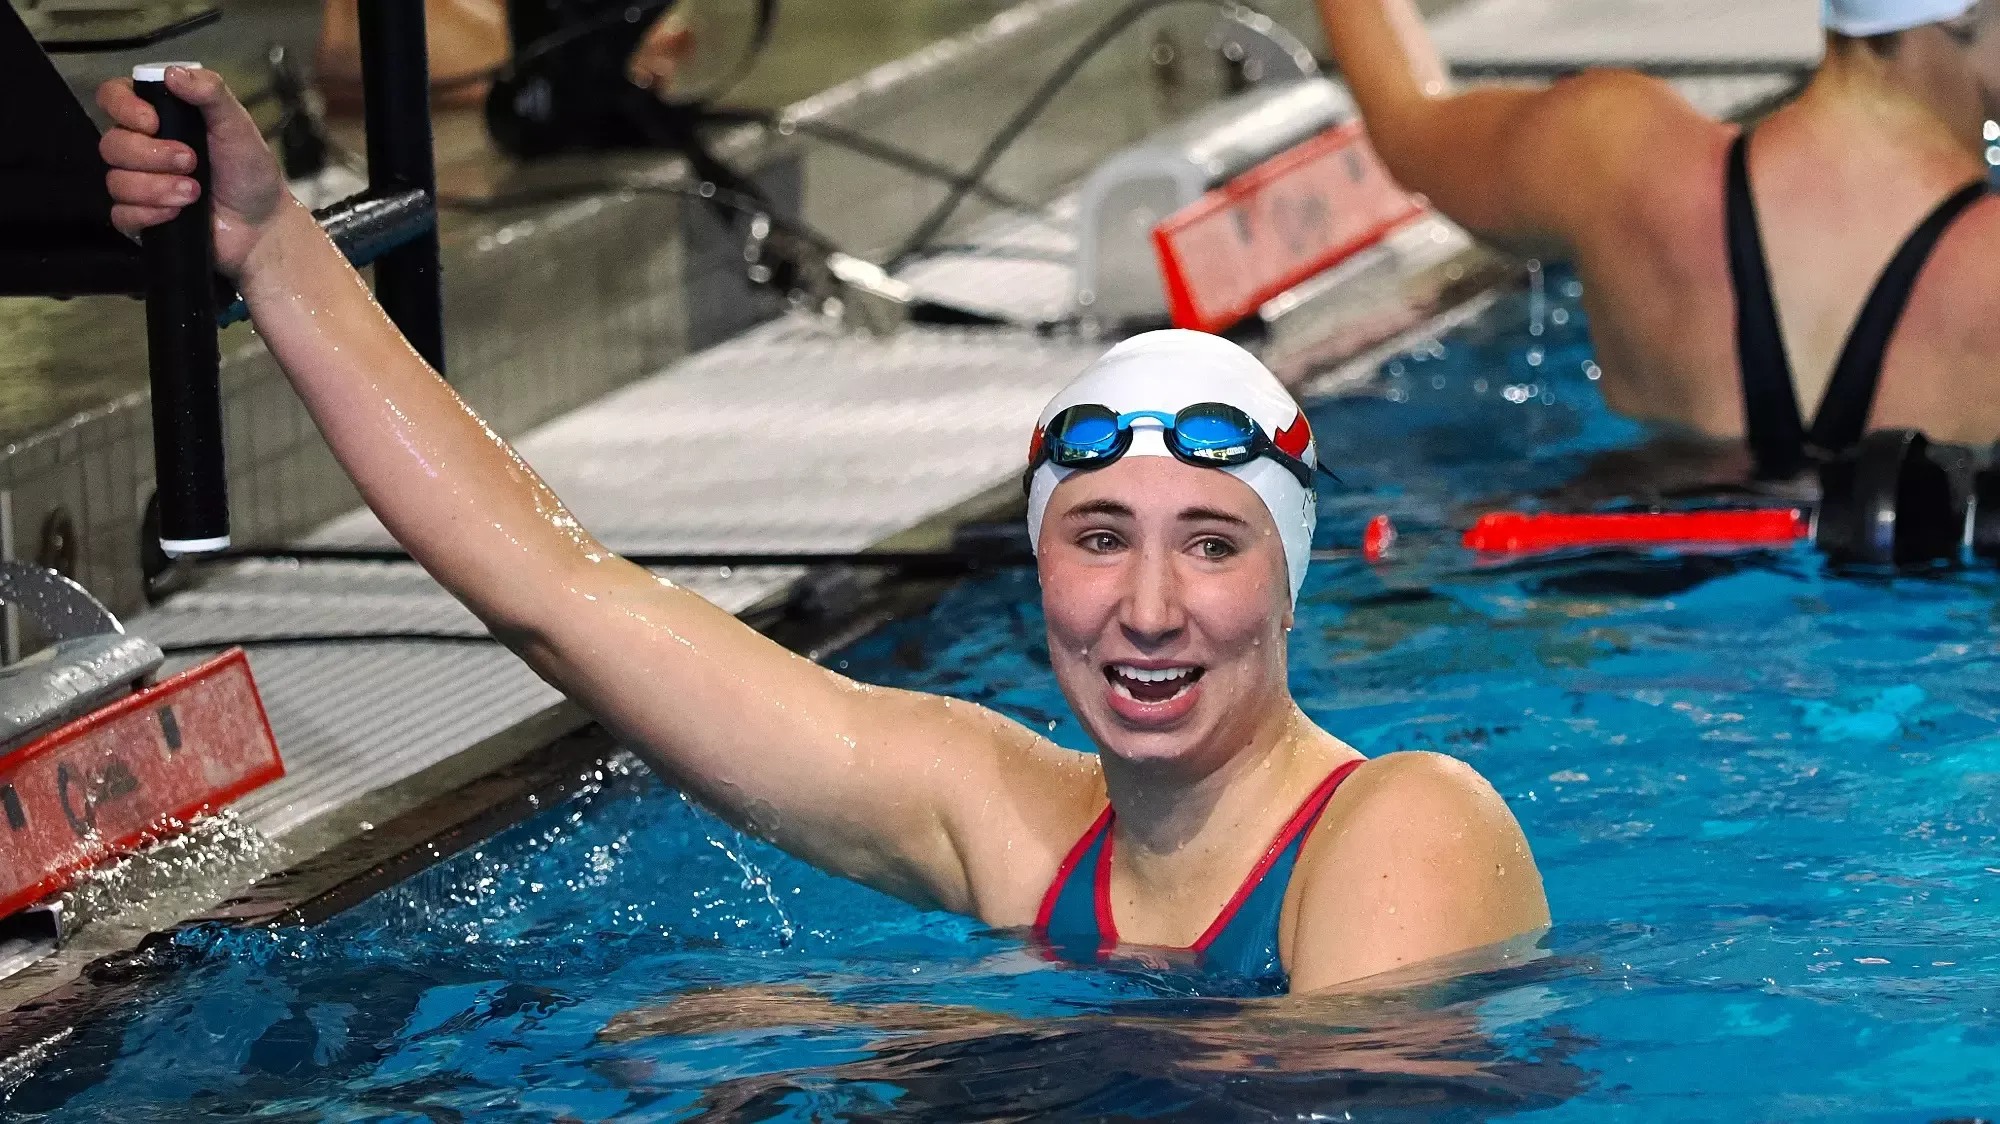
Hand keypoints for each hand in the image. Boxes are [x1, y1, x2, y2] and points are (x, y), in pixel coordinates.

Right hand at [96, 66, 292, 279]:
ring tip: (194, 192)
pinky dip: (150, 214)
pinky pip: (122, 214)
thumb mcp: (238, 125)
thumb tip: (172, 72)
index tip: (153, 122)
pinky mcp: (141, 217)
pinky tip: (178, 213)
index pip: (112, 97)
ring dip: (156, 187)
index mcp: (159, 117)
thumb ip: (211, 93)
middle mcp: (142, 147)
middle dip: (151, 155)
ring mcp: (138, 183)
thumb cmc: (250, 171)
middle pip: (111, 143)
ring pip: (115, 181)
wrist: (263, 224)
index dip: (123, 107)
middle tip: (191, 161)